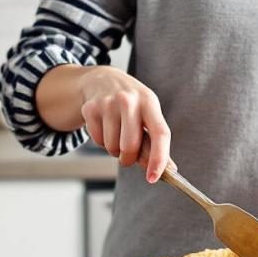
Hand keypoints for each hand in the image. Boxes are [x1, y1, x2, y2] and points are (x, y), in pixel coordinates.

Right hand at [78, 67, 170, 182]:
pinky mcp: (91, 108)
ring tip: (116, 134)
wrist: (103, 79)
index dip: (158, 159)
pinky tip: (105, 127)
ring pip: (112, 147)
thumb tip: (166, 169)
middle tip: (128, 155)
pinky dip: (102, 142)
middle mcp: (129, 100)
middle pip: (130, 146)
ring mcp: (108, 103)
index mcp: (149, 102)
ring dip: (115, 150)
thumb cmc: (132, 103)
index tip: (153, 177)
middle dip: (129, 159)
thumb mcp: (148, 112)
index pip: (160, 134)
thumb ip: (155, 139)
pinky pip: (98, 141)